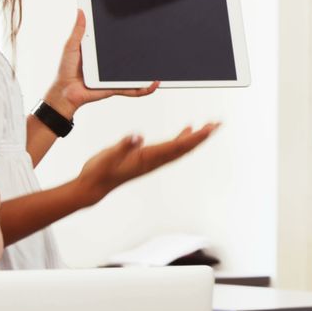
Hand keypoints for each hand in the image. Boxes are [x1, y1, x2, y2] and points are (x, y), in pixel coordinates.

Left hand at [43, 9, 159, 118]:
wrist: (65, 92)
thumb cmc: (65, 70)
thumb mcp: (71, 46)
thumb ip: (79, 31)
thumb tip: (81, 11)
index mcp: (102, 51)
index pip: (118, 40)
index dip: (128, 33)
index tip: (138, 22)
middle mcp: (112, 63)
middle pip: (132, 57)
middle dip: (147, 52)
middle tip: (158, 41)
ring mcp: (116, 76)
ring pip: (138, 73)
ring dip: (151, 71)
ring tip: (162, 65)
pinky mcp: (117, 87)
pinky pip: (135, 89)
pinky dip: (146, 88)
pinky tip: (155, 82)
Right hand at [75, 123, 218, 204]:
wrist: (93, 186)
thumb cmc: (99, 172)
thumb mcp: (108, 157)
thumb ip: (123, 146)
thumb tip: (137, 136)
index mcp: (148, 157)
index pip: (177, 146)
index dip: (194, 137)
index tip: (209, 129)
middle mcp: (155, 160)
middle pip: (185, 147)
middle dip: (202, 136)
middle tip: (218, 124)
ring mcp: (153, 160)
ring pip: (181, 147)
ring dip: (196, 136)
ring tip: (210, 126)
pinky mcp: (148, 158)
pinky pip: (172, 147)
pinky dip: (182, 137)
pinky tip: (188, 129)